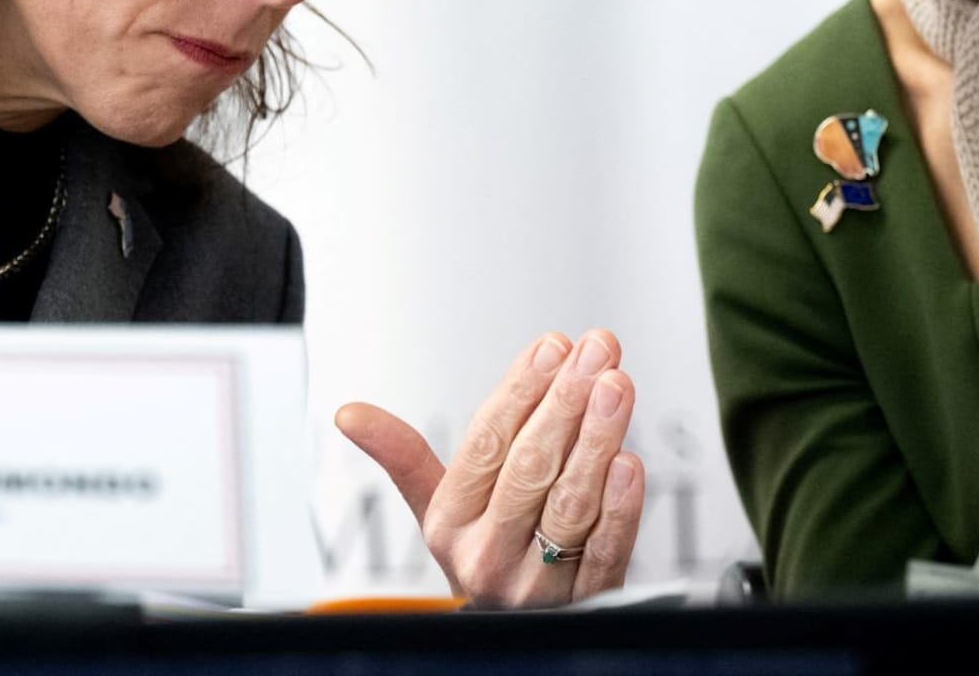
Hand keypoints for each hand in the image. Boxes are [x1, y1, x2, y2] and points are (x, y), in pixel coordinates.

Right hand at [336, 329, 644, 607]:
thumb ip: (403, 456)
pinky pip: (605, 550)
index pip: (485, 446)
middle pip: (529, 468)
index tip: (552, 346)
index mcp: (449, 524)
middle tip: (594, 350)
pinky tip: (630, 461)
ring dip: (597, 439)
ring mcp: (539, 584)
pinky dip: (619, 506)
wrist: (517, 633)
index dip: (520, 391)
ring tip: (617, 385)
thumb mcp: (438, 507)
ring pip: (570, 503)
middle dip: (565, 402)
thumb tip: (348, 413)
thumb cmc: (485, 551)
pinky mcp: (588, 601)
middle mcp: (489, 555)